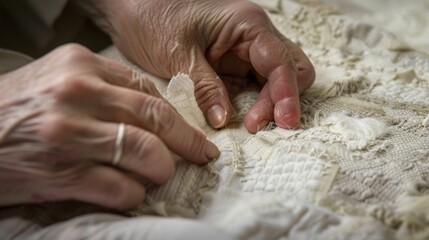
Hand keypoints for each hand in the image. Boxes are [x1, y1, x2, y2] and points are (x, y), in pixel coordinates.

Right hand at [0, 44, 218, 208]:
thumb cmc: (15, 109)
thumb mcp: (58, 81)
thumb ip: (103, 89)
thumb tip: (152, 115)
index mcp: (80, 65)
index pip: (147, 88)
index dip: (175, 113)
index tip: (189, 129)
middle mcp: (77, 93)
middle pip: (155, 116)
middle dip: (187, 140)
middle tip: (201, 154)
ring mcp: (69, 133)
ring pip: (145, 150)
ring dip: (163, 168)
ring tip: (162, 174)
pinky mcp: (61, 172)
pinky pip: (119, 187)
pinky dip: (134, 194)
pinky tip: (131, 193)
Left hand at [76, 0, 314, 131]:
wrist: (129, 8)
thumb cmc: (151, 16)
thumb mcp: (178, 54)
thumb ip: (205, 88)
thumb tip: (225, 121)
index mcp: (247, 24)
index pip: (282, 62)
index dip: (287, 94)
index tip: (283, 122)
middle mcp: (251, 37)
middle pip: (289, 70)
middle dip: (280, 99)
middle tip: (258, 125)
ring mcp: (241, 52)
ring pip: (273, 80)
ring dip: (267, 104)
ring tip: (249, 126)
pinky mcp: (228, 66)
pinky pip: (250, 87)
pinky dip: (250, 104)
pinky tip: (238, 118)